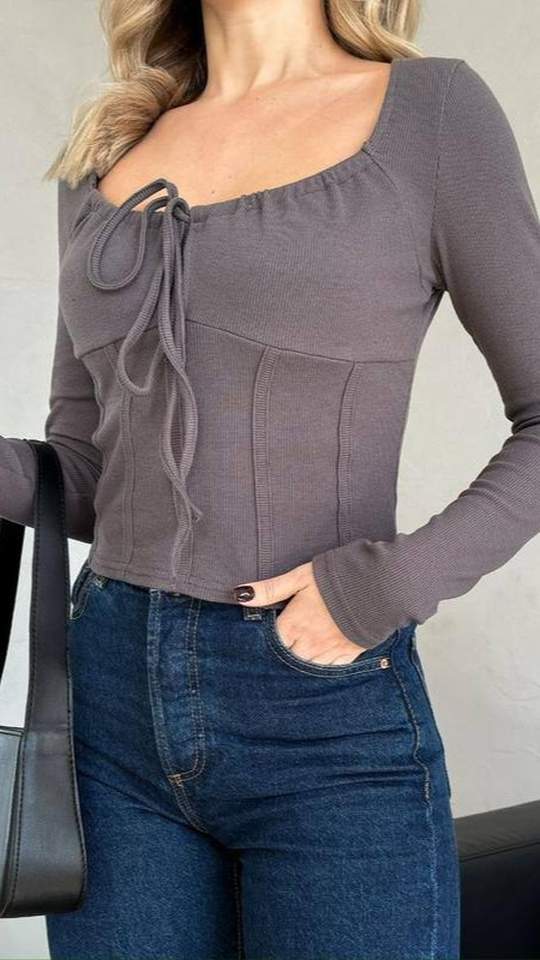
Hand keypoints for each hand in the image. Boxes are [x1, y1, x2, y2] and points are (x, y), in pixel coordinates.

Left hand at [233, 561, 369, 664]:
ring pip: (306, 667)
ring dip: (301, 660)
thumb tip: (241, 595)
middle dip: (282, 654)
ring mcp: (329, 652)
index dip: (265, 640)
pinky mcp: (348, 654)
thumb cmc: (338, 578)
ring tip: (300, 651)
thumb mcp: (300, 577)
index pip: (270, 643)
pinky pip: (330, 669)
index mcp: (294, 625)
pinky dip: (322, 665)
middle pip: (286, 659)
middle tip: (282, 644)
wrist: (379, 587)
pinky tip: (320, 657)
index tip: (263, 638)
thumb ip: (270, 589)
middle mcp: (308, 643)